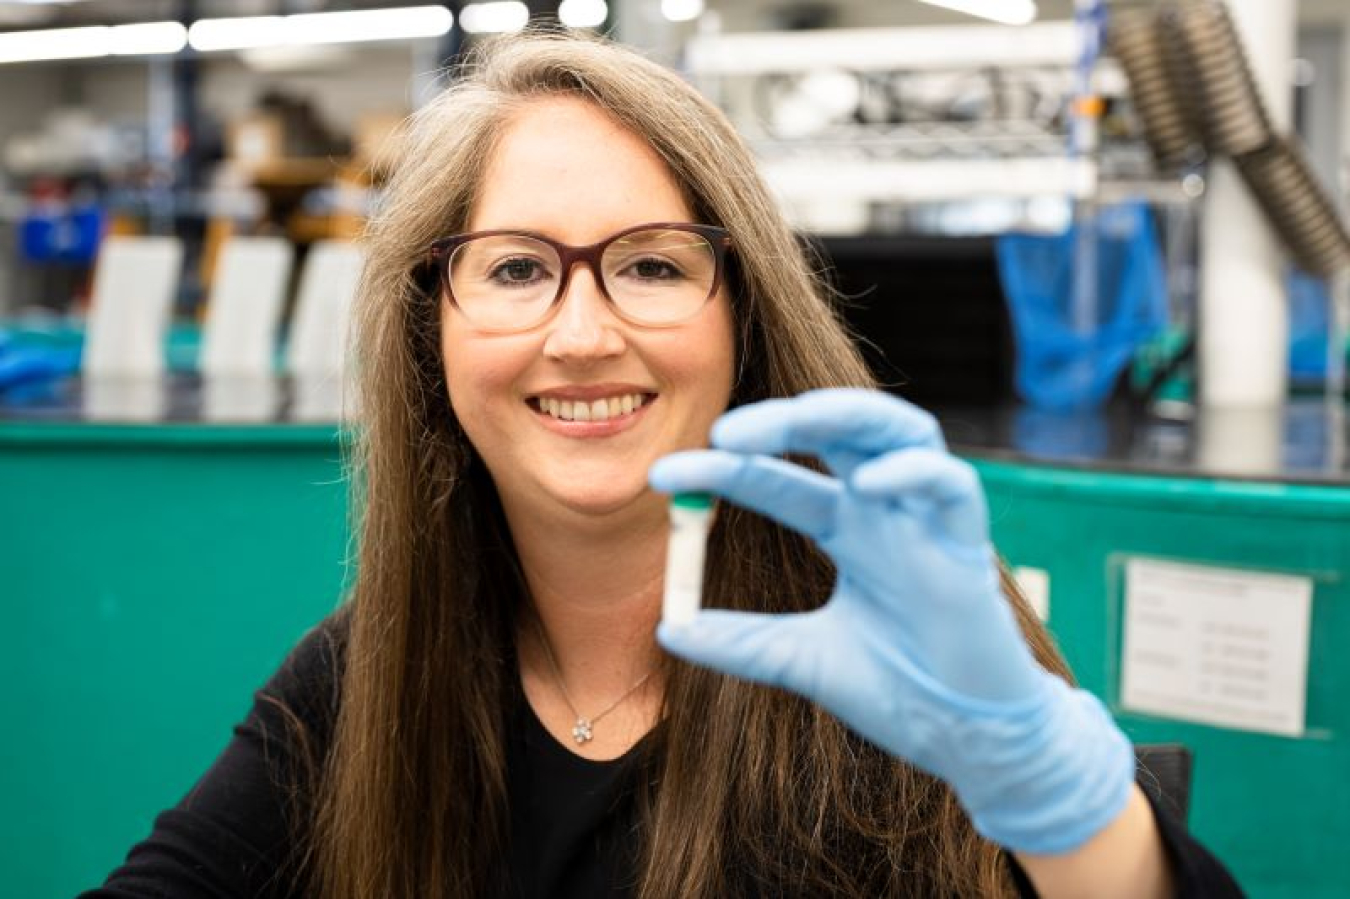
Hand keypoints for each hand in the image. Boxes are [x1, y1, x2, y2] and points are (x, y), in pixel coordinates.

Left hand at [649, 389, 1132, 853]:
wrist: (966, 742)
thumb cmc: (898, 691)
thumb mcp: (799, 661)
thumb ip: (739, 643)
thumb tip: (667, 629)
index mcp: (846, 529)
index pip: (777, 479)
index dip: (722, 473)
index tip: (665, 479)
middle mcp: (885, 513)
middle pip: (836, 433)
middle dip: (780, 422)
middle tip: (721, 433)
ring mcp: (928, 523)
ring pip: (901, 431)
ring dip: (847, 415)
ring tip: (791, 420)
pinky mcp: (969, 548)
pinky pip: (953, 487)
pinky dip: (915, 474)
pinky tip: (868, 486)